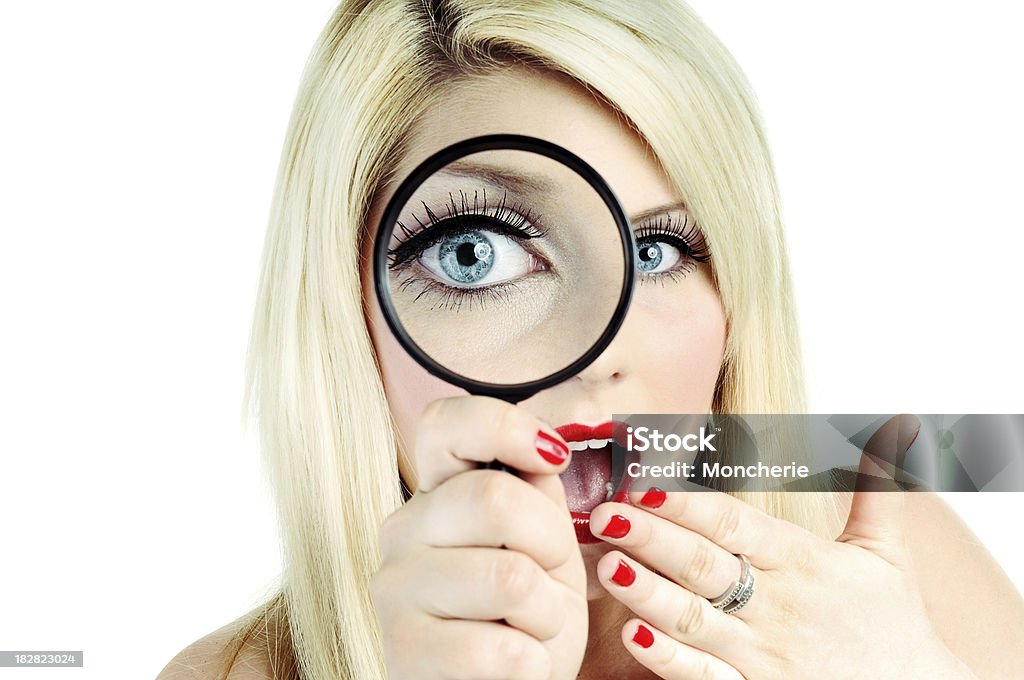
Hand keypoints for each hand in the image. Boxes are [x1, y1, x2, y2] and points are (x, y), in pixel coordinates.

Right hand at [370, 396, 587, 679]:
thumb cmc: (523, 619)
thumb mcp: (545, 546)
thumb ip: (538, 492)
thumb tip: (547, 448)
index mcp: (437, 494)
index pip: (446, 423)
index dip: (505, 426)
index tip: (552, 457)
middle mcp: (403, 530)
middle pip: (495, 499)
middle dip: (552, 545)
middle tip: (546, 580)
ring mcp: (395, 589)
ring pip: (510, 577)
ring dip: (547, 613)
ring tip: (528, 628)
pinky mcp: (405, 653)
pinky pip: (505, 647)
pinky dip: (534, 662)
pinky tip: (512, 666)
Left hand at [589, 414, 976, 679]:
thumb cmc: (892, 623)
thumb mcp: (888, 551)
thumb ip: (879, 487)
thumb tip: (900, 423)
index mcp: (803, 562)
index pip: (737, 525)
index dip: (691, 503)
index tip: (647, 481)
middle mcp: (778, 606)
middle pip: (705, 567)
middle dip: (652, 538)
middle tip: (605, 513)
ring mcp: (763, 655)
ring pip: (694, 621)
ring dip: (647, 593)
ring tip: (607, 566)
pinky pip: (705, 679)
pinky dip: (669, 660)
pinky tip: (634, 636)